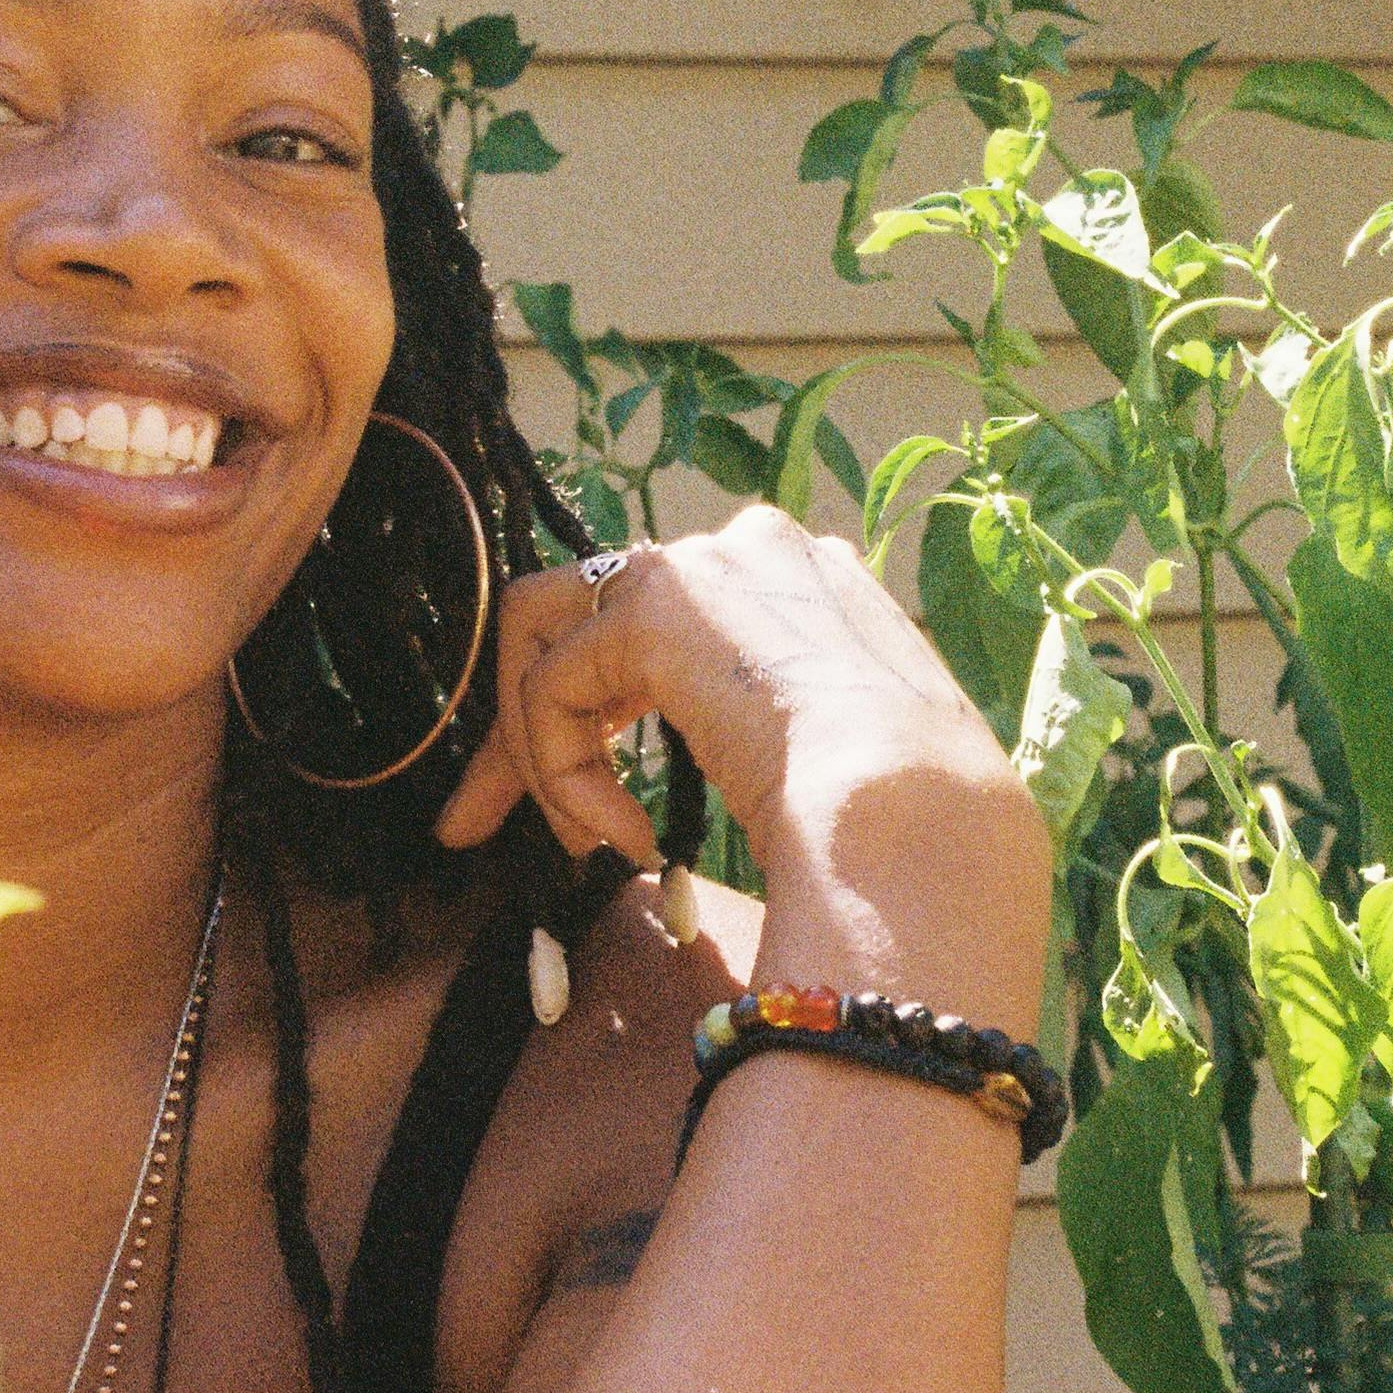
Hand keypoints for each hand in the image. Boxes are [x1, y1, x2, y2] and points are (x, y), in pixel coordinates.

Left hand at [435, 504, 1038, 909]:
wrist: (915, 816)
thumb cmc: (900, 821)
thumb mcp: (831, 753)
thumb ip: (761, 724)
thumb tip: (729, 748)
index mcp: (799, 582)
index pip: (654, 627)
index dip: (596, 714)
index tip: (582, 813)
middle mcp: (746, 550)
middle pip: (582, 619)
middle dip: (523, 725)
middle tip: (477, 823)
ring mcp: (699, 564)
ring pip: (547, 640)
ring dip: (537, 753)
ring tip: (573, 842)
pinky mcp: (652, 606)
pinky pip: (552, 687)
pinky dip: (560, 770)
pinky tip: (619, 836)